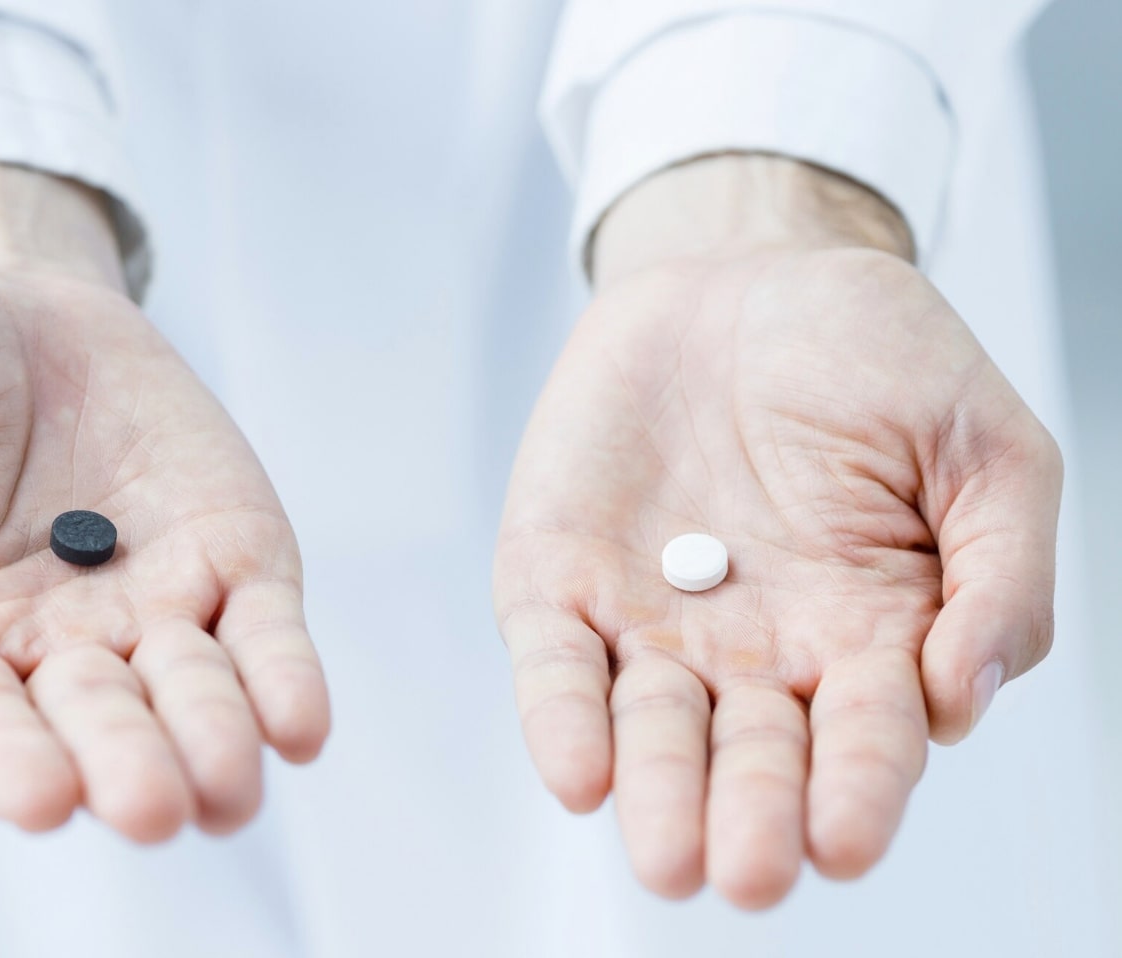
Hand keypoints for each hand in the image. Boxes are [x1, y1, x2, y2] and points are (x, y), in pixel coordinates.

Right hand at [0, 165, 329, 839]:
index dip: (10, 764)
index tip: (44, 796)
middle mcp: (59, 652)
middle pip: (101, 727)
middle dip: (128, 766)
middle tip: (151, 803)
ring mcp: (155, 608)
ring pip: (194, 695)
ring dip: (215, 740)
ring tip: (230, 782)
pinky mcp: (230, 557)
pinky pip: (266, 628)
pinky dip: (284, 677)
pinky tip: (299, 724)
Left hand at [493, 156, 1059, 907]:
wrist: (746, 275)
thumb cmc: (872, 358)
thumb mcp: (983, 447)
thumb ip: (998, 573)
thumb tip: (961, 696)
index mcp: (866, 635)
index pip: (866, 736)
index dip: (858, 788)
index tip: (844, 840)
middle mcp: (755, 651)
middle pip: (751, 755)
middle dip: (747, 814)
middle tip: (743, 872)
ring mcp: (651, 622)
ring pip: (651, 728)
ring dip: (656, 789)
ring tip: (663, 851)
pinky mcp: (561, 581)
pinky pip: (557, 662)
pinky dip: (563, 716)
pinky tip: (578, 770)